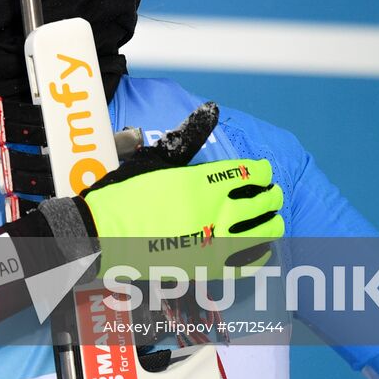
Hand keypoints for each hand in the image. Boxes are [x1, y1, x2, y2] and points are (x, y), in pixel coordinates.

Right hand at [81, 149, 282, 278]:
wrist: (103, 233)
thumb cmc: (126, 193)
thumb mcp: (156, 159)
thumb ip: (188, 138)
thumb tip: (211, 110)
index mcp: (202, 183)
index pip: (247, 174)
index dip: (262, 172)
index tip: (264, 172)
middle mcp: (213, 213)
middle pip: (260, 203)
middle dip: (272, 197)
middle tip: (274, 195)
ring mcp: (212, 243)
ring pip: (260, 233)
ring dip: (272, 224)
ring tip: (274, 221)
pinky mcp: (207, 268)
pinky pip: (246, 263)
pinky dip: (259, 254)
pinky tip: (262, 249)